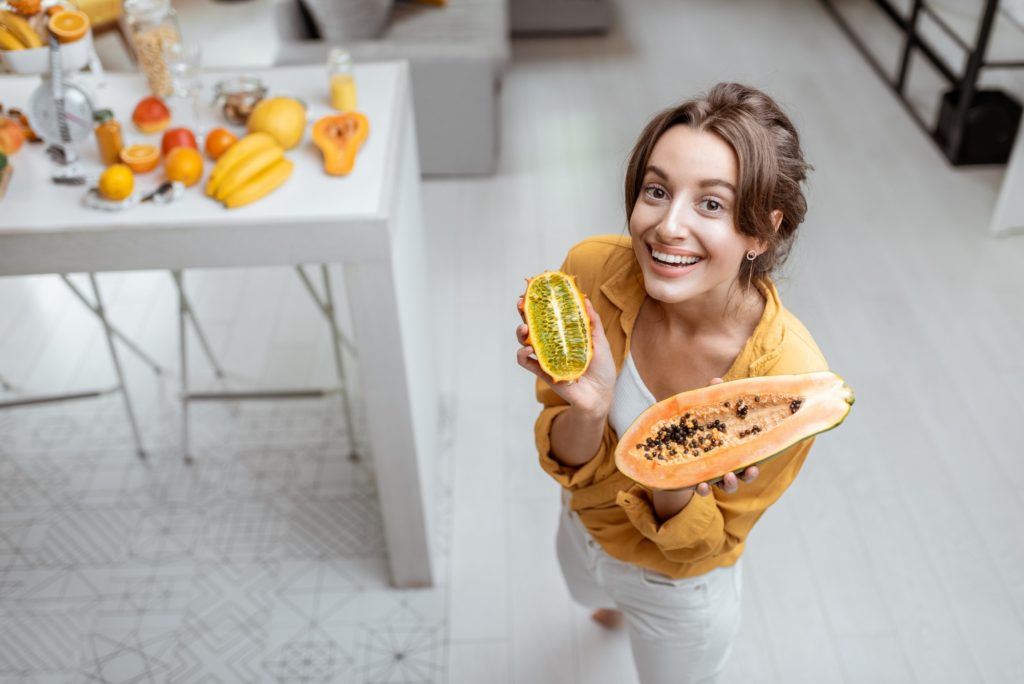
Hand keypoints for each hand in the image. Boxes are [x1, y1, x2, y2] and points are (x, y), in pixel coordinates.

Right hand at [515, 294, 616, 416]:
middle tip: (521, 303)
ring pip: (524, 341)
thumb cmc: (602, 368)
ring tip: (524, 328)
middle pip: (532, 325)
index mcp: (563, 334)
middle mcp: (551, 344)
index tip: (535, 292)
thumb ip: (592, 322)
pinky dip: (522, 354)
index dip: (539, 304)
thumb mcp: (600, 341)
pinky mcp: (542, 372)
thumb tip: (585, 299)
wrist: (601, 394)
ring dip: (520, 332)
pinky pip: (525, 362)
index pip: (547, 315)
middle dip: (523, 313)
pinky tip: (529, 349)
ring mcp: (545, 357)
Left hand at [692, 377, 759, 494]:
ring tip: (727, 478)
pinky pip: (696, 487)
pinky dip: (700, 487)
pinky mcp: (689, 477)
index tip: (756, 465)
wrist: (668, 434)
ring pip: (721, 484)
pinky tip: (699, 485)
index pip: (746, 461)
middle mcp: (721, 465)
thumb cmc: (694, 420)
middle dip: (744, 477)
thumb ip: (711, 396)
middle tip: (746, 471)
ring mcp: (706, 473)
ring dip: (727, 484)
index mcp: (730, 450)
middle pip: (738, 477)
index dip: (753, 467)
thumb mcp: (703, 408)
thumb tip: (716, 379)